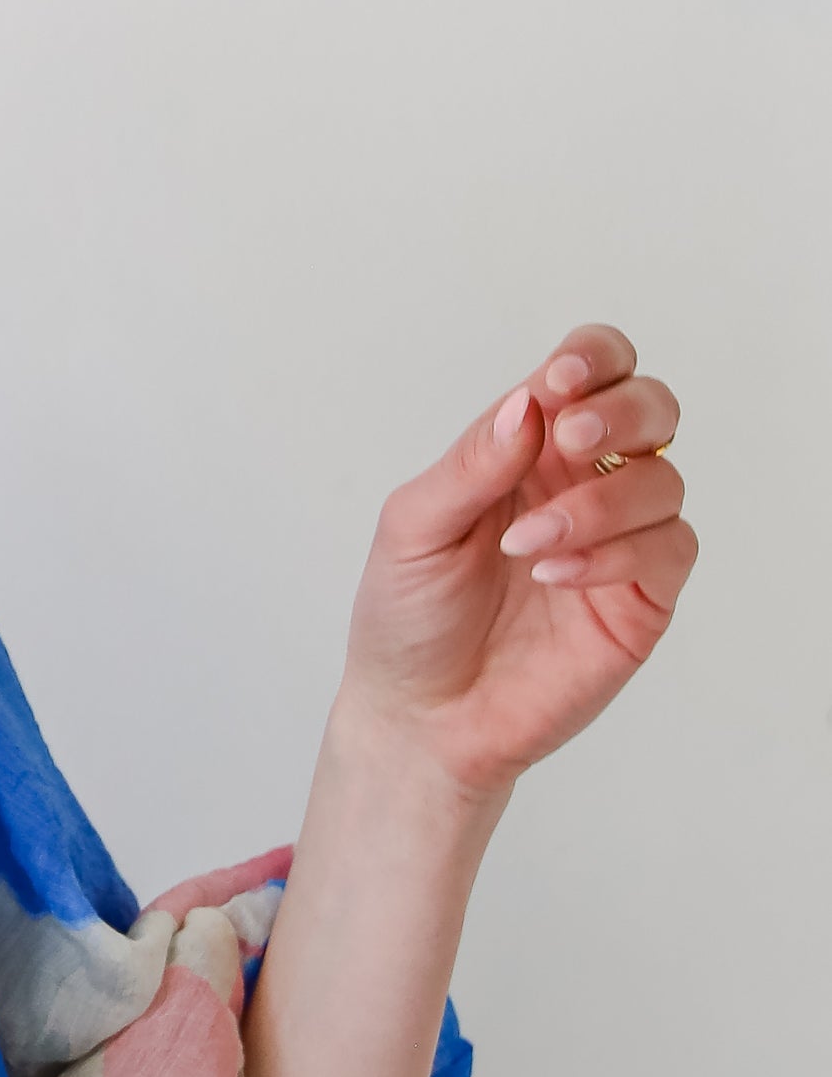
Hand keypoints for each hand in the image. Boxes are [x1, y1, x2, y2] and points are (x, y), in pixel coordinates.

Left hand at [336, 323, 696, 799]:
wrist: (417, 718)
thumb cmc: (407, 619)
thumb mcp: (414, 529)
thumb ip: (472, 464)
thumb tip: (530, 404)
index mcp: (529, 450)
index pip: (592, 371)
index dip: (593, 358)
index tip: (559, 382)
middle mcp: (583, 484)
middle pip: (652, 407)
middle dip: (623, 410)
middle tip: (570, 441)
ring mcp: (619, 540)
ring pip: (664, 477)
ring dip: (600, 500)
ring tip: (527, 545)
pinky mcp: (641, 599)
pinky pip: (669, 548)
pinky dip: (617, 551)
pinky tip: (557, 575)